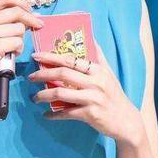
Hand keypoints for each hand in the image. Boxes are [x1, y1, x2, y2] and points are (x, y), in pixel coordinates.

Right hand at [0, 0, 43, 95]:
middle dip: (30, 19)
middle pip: (15, 12)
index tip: (30, 10)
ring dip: (20, 39)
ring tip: (11, 46)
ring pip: (19, 29)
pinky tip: (10, 54)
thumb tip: (30, 12)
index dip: (21, 2)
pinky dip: (18, 49)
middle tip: (37, 24)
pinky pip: (18, 42)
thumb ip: (0, 18)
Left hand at [28, 42, 142, 142]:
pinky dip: (54, 114)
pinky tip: (46, 115)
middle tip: (30, 76)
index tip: (36, 56)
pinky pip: (67, 113)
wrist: (127, 121)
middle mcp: (95, 82)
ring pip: (61, 93)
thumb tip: (90, 36)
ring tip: (34, 97)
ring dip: (44, 95)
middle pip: (63, 74)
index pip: (70, 59)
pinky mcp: (90, 115)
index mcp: (97, 70)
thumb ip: (98, 55)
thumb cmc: (114, 94)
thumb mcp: (108, 73)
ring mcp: (92, 99)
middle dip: (43, 74)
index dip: (50, 56)